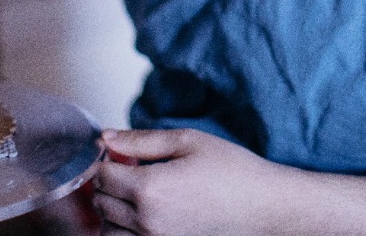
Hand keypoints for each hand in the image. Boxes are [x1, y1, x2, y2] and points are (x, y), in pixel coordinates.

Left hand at [92, 128, 291, 235]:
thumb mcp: (188, 141)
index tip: (120, 155)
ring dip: (113, 210)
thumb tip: (105, 138)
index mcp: (150, 188)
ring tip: (136, 195)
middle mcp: (147, 221)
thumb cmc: (233, 171)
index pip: (101, 176)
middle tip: (129, 171)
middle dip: (108, 184)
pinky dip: (125, 230)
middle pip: (101, 203)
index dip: (107, 160)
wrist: (264, 207)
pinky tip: (144, 215)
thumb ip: (141, 140)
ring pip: (108, 229)